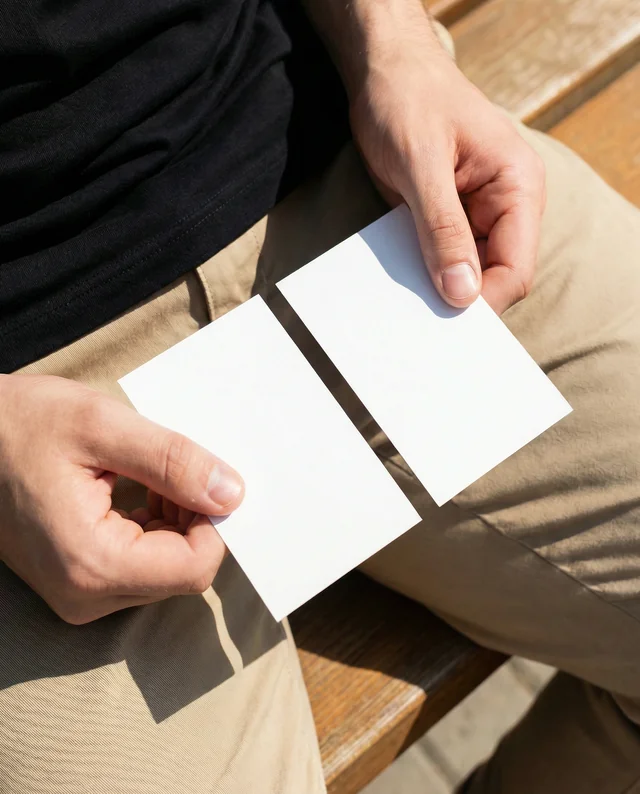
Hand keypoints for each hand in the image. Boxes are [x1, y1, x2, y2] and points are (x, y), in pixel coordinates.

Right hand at [0, 374, 243, 623]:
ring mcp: (79, 594)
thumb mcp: (102, 426)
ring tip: (153, 476)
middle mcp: (84, 595)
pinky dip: (155, 529)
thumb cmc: (20, 424)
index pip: (194, 568)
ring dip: (176, 523)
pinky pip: (141, 567)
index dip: (213, 522)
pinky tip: (140, 492)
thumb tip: (231, 493)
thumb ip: (173, 462)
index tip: (204, 478)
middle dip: (194, 520)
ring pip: (165, 571)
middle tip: (177, 469)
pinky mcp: (78, 582)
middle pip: (182, 572)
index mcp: (91, 563)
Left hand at [349, 27, 545, 313]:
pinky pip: (440, 259)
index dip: (484, 302)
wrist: (383, 74)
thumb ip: (443, 229)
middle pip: (494, 277)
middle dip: (460, 301)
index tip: (445, 325)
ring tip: (404, 308)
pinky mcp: (447, 219)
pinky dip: (421, 274)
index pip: (515, 267)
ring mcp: (477, 214)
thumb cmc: (407, 101)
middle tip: (419, 327)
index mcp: (518, 187)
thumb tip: (461, 294)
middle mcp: (505, 205)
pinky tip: (398, 286)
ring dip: (437, 290)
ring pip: (466, 274)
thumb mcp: (422, 164)